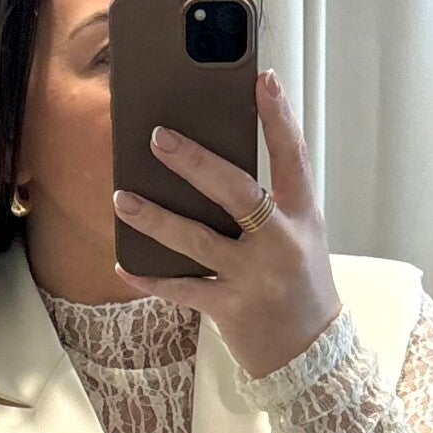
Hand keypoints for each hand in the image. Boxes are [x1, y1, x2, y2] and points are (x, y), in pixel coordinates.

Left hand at [110, 68, 341, 381]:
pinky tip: (124, 263)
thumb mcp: (300, 235)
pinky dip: (151, 277)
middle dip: (195, 162)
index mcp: (303, 217)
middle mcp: (280, 243)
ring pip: (197, 241)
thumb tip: (207, 162)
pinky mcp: (230, 308)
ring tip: (122, 197)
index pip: (293, 158)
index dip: (279, 117)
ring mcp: (254, 278)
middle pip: (237, 193)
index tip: (263, 79)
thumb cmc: (299, 283)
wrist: (311, 354)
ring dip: (155, 218)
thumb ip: (268, 201)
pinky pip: (182, 289)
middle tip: (158, 137)